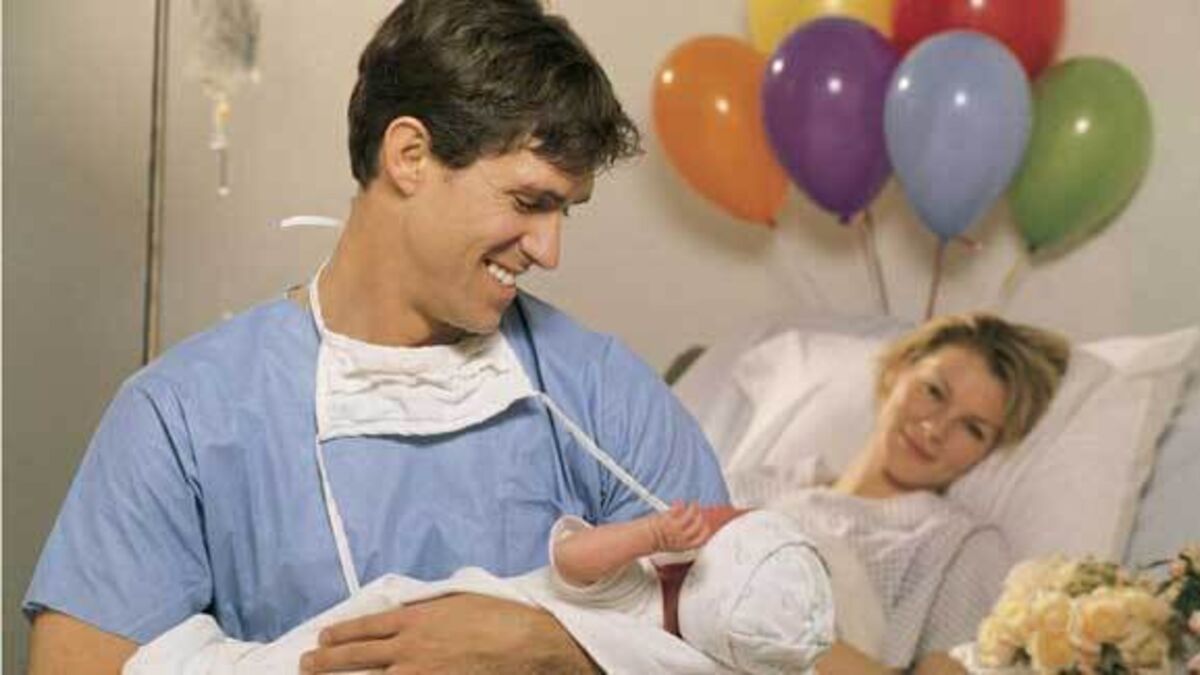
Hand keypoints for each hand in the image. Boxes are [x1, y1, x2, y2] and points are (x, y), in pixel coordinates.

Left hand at [299, 593, 596, 674]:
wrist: (527, 644)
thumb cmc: (498, 618)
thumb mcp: (457, 600)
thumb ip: (425, 608)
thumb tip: (402, 609)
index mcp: (414, 619)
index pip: (364, 628)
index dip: (339, 634)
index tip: (323, 637)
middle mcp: (408, 649)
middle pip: (354, 657)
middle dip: (324, 662)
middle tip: (307, 664)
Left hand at [650, 501, 711, 552]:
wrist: (641, 540)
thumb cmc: (655, 541)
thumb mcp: (673, 543)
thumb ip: (683, 536)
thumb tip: (690, 526)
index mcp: (683, 546)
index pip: (701, 539)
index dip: (706, 531)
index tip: (706, 525)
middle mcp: (681, 538)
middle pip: (699, 525)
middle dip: (701, 516)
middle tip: (699, 511)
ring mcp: (675, 529)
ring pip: (691, 515)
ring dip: (693, 507)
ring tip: (692, 504)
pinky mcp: (668, 520)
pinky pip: (679, 509)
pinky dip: (680, 504)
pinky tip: (679, 502)